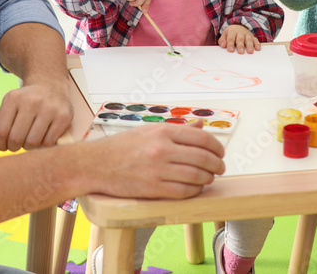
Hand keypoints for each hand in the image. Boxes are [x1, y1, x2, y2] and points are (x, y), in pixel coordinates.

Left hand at [0, 81, 74, 152]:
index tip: (3, 144)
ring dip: (29, 146)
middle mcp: (31, 101)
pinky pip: (49, 142)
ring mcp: (49, 108)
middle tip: (17, 142)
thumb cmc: (25, 103)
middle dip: (13, 146)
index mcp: (13, 98)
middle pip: (15, 139)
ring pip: (32, 143)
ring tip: (30, 138)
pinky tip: (43, 135)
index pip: (0, 131)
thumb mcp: (6, 110)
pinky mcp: (64, 116)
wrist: (50, 85)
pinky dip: (43, 144)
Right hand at [86, 121, 224, 198]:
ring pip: (196, 176)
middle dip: (217, 164)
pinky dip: (195, 191)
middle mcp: (162, 149)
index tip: (220, 152)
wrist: (96, 164)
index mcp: (163, 131)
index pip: (202, 138)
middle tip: (220, 168)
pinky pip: (184, 192)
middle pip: (203, 158)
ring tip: (209, 178)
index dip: (217, 147)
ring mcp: (158, 170)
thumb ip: (177, 129)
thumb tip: (200, 126)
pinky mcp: (153, 189)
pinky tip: (196, 188)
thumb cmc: (122, 146)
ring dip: (208, 178)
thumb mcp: (149, 130)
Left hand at [218, 24, 260, 53]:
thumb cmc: (231, 33)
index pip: (231, 38)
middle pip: (240, 39)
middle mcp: (240, 32)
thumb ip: (222, 40)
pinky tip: (258, 49)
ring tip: (250, 52)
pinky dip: (257, 44)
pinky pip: (256, 40)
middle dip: (240, 45)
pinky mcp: (253, 37)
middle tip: (241, 52)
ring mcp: (247, 35)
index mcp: (232, 31)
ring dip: (250, 45)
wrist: (239, 26)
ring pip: (249, 39)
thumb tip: (223, 45)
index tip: (231, 50)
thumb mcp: (225, 34)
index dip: (230, 44)